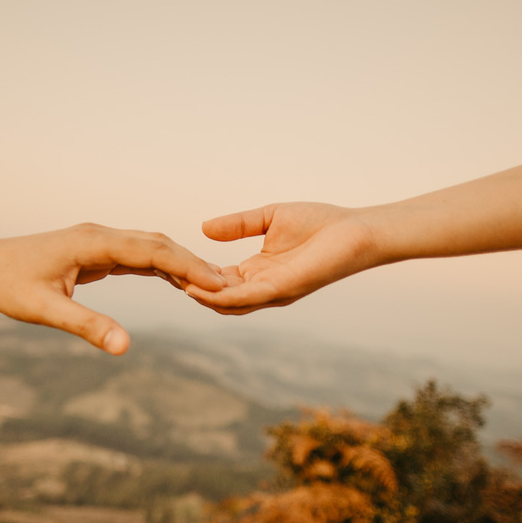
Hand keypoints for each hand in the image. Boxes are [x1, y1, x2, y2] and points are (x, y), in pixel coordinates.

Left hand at [0, 223, 226, 353]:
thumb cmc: (8, 286)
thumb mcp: (45, 310)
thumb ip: (86, 326)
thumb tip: (125, 347)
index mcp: (93, 242)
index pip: (152, 250)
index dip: (186, 266)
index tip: (216, 284)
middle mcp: (100, 236)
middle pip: (158, 244)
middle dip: (193, 264)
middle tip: (227, 287)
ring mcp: (99, 242)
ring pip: (150, 248)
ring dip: (180, 265)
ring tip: (213, 286)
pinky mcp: (95, 252)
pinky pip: (137, 257)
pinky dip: (161, 268)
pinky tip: (179, 283)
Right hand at [186, 202, 382, 313]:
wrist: (356, 231)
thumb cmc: (321, 224)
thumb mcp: (269, 218)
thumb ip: (238, 224)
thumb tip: (204, 229)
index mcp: (258, 272)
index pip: (218, 280)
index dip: (194, 273)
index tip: (169, 264)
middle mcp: (262, 287)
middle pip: (218, 297)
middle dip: (191, 288)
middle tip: (165, 276)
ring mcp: (272, 292)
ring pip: (228, 304)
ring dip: (201, 296)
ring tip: (175, 283)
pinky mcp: (283, 289)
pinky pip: (246, 298)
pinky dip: (222, 296)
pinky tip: (200, 287)